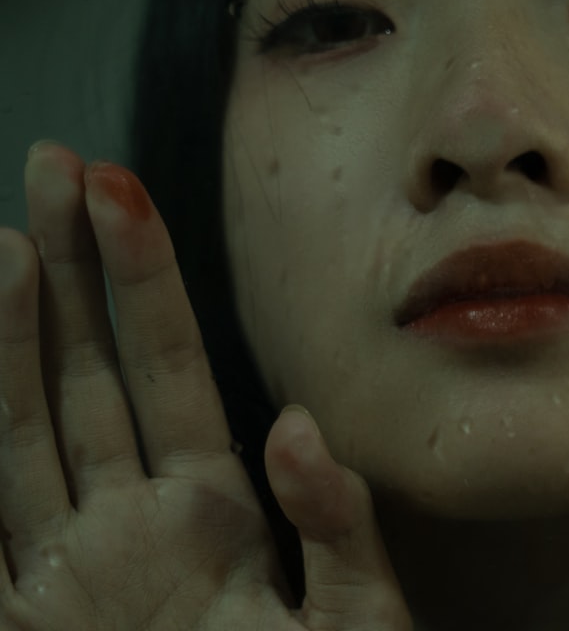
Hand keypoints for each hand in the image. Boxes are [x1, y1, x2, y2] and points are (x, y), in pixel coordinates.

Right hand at [0, 144, 411, 629]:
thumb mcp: (355, 620)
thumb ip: (336, 525)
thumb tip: (296, 423)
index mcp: (216, 509)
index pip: (169, 367)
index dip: (141, 278)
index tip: (117, 188)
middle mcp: (134, 523)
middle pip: (91, 375)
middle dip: (69, 272)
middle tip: (49, 163)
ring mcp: (70, 575)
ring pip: (24, 432)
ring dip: (9, 342)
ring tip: (1, 242)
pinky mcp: (25, 628)